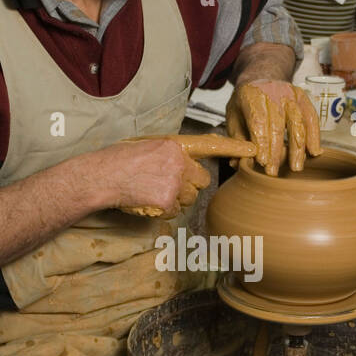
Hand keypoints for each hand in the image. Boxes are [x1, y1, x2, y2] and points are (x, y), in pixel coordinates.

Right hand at [101, 135, 253, 216]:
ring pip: (189, 198)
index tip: (254, 149)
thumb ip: (171, 154)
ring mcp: (175, 181)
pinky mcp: (168, 200)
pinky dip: (163, 209)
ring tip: (149, 190)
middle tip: (161, 182)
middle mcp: (179, 161)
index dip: (234, 147)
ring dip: (175, 198)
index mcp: (175, 144)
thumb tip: (185, 164)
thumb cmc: (118, 160)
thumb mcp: (148, 146)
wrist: (101, 176)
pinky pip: (175, 210)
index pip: (211, 145)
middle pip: (201, 180)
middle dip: (188, 185)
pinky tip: (146, 200)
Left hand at [226, 80, 321, 175]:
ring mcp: (290, 94)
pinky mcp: (303, 98)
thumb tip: (237, 162)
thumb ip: (236, 138)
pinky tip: (314, 152)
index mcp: (251, 95)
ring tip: (296, 167)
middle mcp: (272, 92)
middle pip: (277, 125)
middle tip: (273, 171)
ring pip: (297, 123)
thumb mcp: (233, 115)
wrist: (260, 77)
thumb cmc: (246, 101)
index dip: (262, 143)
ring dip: (297, 148)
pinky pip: (311, 118)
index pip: (258, 121)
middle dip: (276, 151)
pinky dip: (314, 136)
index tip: (262, 162)